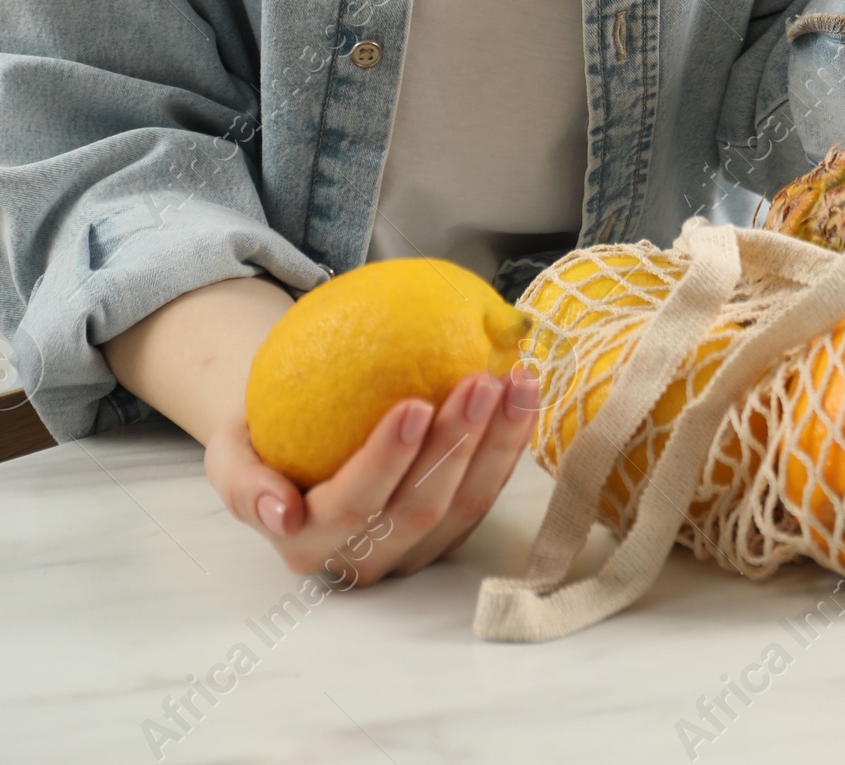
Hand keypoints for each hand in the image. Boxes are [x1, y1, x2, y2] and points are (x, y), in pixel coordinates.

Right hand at [205, 365, 539, 584]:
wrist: (297, 441)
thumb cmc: (265, 436)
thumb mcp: (229, 453)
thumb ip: (241, 480)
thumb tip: (278, 514)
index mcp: (309, 542)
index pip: (353, 506)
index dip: (386, 462)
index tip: (415, 404)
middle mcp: (365, 557)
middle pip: (420, 508)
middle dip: (456, 444)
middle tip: (480, 379)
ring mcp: (414, 549)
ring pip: (465, 506)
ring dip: (497, 442)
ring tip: (514, 380)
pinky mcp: (450, 531)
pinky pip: (488, 491)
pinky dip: (510, 444)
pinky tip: (524, 393)